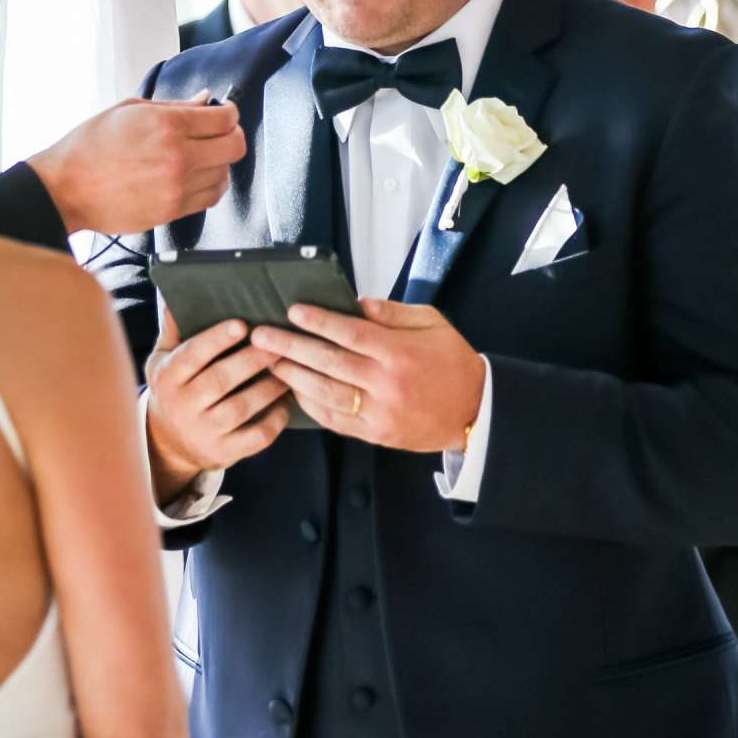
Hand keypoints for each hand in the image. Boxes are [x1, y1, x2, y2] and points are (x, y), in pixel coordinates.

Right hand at [29, 98, 244, 235]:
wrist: (66, 188)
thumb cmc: (90, 146)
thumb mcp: (129, 109)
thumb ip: (175, 105)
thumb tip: (206, 99)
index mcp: (166, 124)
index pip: (224, 118)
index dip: (228, 112)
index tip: (223, 112)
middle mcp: (177, 156)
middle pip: (234, 146)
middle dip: (231, 134)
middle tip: (219, 132)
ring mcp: (177, 187)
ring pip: (225, 172)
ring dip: (219, 161)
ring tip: (201, 155)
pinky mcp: (173, 210)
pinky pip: (211, 196)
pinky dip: (211, 184)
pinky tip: (195, 176)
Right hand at [146, 311, 290, 503]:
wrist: (169, 444)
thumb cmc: (173, 389)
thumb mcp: (162, 359)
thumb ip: (172, 330)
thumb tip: (174, 298)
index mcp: (168, 376)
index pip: (192, 356)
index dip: (217, 339)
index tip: (242, 324)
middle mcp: (183, 405)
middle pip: (220, 380)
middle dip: (252, 360)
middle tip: (277, 342)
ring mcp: (204, 432)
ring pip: (241, 408)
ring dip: (269, 387)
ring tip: (289, 367)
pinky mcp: (224, 453)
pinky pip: (256, 436)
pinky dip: (275, 418)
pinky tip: (287, 401)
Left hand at [251, 297, 485, 453]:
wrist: (475, 410)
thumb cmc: (451, 360)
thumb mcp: (430, 323)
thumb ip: (392, 312)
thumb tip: (356, 303)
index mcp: (399, 352)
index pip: (349, 333)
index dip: (318, 321)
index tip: (292, 311)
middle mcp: (386, 384)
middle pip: (329, 363)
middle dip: (290, 348)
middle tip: (261, 337)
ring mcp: (379, 413)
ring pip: (326, 394)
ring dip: (294, 378)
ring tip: (269, 363)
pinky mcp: (376, 434)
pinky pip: (336, 420)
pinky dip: (312, 406)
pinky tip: (295, 391)